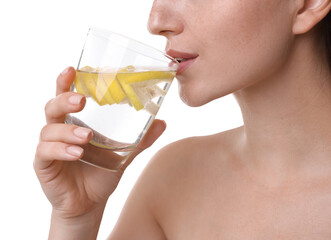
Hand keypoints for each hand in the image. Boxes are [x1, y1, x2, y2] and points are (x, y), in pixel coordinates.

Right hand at [34, 67, 165, 220]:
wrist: (89, 202)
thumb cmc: (102, 173)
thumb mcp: (123, 154)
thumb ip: (140, 140)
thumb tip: (162, 122)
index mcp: (75, 122)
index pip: (65, 97)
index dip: (65, 81)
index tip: (72, 69)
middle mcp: (59, 130)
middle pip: (52, 107)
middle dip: (64, 99)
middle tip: (81, 100)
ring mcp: (49, 147)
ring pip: (49, 130)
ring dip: (68, 130)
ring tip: (86, 136)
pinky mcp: (43, 164)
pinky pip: (45, 152)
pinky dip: (61, 150)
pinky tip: (77, 153)